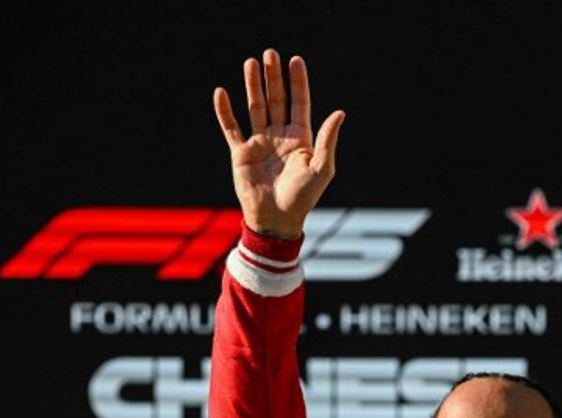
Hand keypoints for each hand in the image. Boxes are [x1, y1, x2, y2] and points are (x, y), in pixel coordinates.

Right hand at [212, 49, 344, 239]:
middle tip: (270, 53)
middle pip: (276, 100)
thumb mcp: (321, 168)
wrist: (276, 220)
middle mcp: (280, 137)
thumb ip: (327, 140)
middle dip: (273, 77)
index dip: (298, 83)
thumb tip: (340, 113)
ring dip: (252, 86)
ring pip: (255, 108)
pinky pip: (231, 128)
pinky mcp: (241, 153)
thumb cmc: (303, 198)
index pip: (300, 103)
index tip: (296, 60)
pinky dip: (225, 111)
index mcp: (301, 139)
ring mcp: (260, 143)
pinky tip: (221, 92)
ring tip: (250, 63)